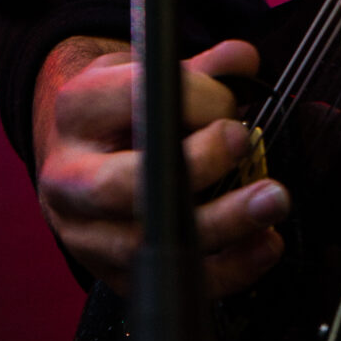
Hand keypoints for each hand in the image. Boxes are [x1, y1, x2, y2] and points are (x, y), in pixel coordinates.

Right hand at [34, 34, 287, 297]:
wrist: (77, 151)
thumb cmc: (123, 108)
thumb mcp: (151, 71)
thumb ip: (203, 68)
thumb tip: (245, 62)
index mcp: (79, 109)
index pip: (136, 99)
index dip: (196, 99)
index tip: (234, 106)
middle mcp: (69, 176)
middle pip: (124, 183)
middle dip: (196, 166)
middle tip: (248, 145)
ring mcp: (83, 233)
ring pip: (146, 242)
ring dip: (220, 225)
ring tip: (271, 202)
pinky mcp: (107, 273)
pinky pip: (167, 279)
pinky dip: (225, 270)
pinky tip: (263, 245)